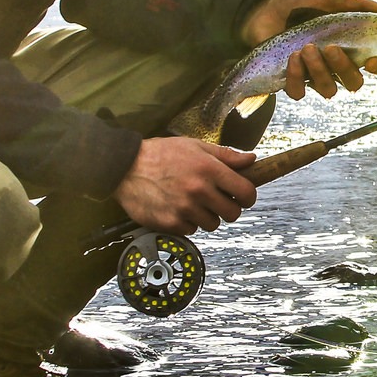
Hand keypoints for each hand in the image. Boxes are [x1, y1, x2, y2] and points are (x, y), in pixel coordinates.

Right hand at [112, 136, 257, 235]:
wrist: (125, 167)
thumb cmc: (160, 154)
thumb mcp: (195, 146)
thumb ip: (226, 155)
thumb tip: (251, 160)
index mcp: (209, 169)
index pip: (246, 193)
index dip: (248, 197)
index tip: (242, 197)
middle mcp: (198, 190)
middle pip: (233, 214)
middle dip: (228, 208)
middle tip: (217, 200)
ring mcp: (184, 209)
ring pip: (212, 224)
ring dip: (207, 216)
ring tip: (193, 202)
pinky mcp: (170, 223)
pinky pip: (191, 230)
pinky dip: (187, 222)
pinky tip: (177, 207)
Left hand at [238, 0, 376, 100]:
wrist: (263, 9)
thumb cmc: (299, 3)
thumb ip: (358, 4)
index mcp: (349, 46)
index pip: (373, 67)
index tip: (373, 60)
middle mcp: (335, 65)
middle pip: (353, 83)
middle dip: (344, 68)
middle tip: (330, 49)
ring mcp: (314, 75)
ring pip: (329, 89)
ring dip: (320, 70)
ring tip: (306, 48)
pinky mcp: (291, 80)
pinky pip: (299, 92)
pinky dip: (297, 77)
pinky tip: (293, 58)